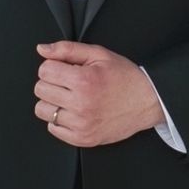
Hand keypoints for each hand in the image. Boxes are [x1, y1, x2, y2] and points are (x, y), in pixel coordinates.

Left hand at [34, 42, 164, 145]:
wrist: (148, 101)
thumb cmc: (125, 77)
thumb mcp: (99, 55)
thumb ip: (68, 49)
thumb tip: (42, 49)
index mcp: (84, 80)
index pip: (44, 71)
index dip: (53, 66)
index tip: (65, 68)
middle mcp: (81, 104)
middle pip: (40, 90)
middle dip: (52, 82)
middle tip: (69, 81)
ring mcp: (81, 124)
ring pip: (42, 110)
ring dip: (53, 101)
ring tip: (71, 97)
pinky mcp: (82, 139)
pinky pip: (53, 128)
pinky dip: (60, 119)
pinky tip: (75, 111)